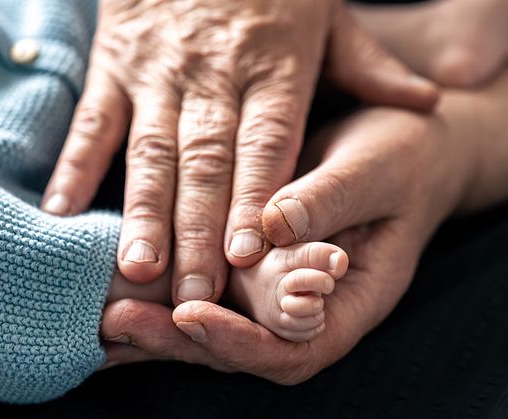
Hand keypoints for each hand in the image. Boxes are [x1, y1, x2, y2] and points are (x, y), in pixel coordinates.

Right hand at [41, 0, 439, 304]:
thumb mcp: (330, 14)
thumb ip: (370, 64)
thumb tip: (428, 101)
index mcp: (275, 67)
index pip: (265, 143)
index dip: (253, 199)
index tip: (246, 257)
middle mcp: (214, 76)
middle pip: (206, 161)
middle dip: (198, 230)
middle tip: (195, 293)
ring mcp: (158, 72)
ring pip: (151, 150)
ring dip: (142, 211)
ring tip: (137, 268)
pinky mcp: (114, 66)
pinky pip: (94, 121)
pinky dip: (75, 167)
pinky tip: (63, 214)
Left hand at [101, 107, 473, 381]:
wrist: (408, 144)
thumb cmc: (404, 157)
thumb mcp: (375, 170)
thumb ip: (329, 199)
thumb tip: (269, 224)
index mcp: (353, 299)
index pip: (296, 347)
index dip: (242, 342)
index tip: (191, 314)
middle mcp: (311, 306)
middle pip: (244, 347)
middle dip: (180, 341)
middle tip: (116, 322)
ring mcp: (280, 288)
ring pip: (218, 323)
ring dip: (159, 324)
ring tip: (99, 314)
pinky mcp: (257, 263)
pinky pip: (210, 284)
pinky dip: (165, 289)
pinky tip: (120, 285)